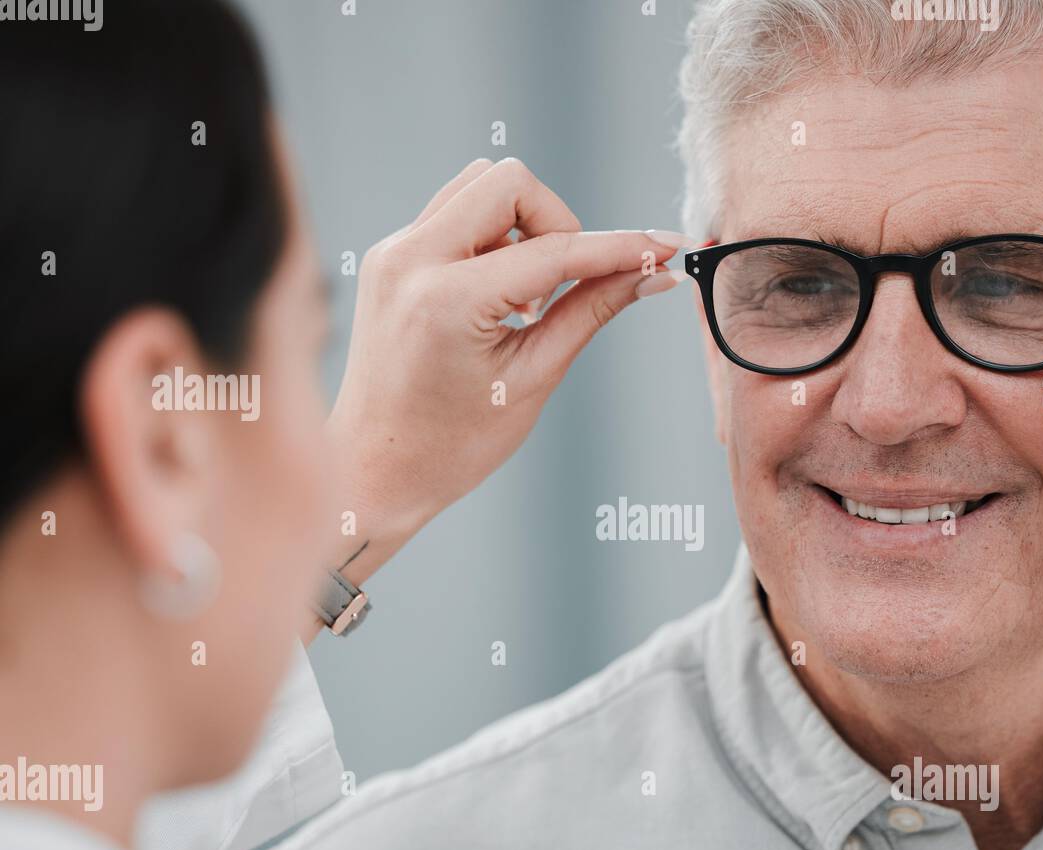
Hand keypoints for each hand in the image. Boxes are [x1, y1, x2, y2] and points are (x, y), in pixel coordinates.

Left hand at [322, 157, 691, 585]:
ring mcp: (394, 253)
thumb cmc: (453, 445)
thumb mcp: (534, 378)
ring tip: (527, 300)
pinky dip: (493, 238)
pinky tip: (500, 298)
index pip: (555, 250)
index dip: (620, 248)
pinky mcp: (391, 256)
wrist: (374, 471)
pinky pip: (454, 213)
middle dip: (558, 223)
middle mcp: (411, 260)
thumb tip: (653, 273)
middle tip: (567, 287)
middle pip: (510, 182)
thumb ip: (591, 311)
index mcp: (447, 301)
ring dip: (523, 226)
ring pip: (480, 185)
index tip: (666, 248)